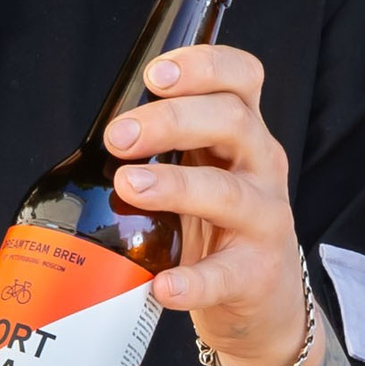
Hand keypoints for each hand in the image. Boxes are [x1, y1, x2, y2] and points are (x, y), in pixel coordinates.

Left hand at [103, 41, 309, 365]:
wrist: (262, 300)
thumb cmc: (217, 225)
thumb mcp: (204, 170)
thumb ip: (168, 145)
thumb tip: (100, 130)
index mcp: (244, 133)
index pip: (241, 78)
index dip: (203, 66)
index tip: (154, 75)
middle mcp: (262, 167)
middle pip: (232, 122)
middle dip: (171, 121)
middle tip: (118, 136)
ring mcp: (265, 221)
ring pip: (228, 193)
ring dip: (176, 186)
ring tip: (129, 187)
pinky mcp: (257, 274)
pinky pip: (226, 275)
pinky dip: (193, 281)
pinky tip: (163, 285)